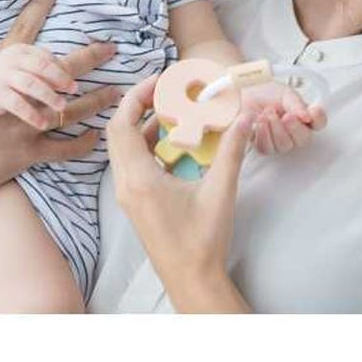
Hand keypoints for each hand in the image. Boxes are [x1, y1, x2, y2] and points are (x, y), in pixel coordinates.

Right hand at [0, 0, 118, 311]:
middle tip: (111, 49)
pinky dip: (81, 143)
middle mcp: (13, 95)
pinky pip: (61, 147)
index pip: (21, 34)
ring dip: (95, 101)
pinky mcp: (24, 153)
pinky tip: (96, 137)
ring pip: (69, 109)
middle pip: (58, 69)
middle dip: (88, 57)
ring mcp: (22, 123)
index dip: (38, 7)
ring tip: (116, 94)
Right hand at [0, 43, 76, 128]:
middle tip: (74, 90)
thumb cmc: (10, 77)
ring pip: (30, 83)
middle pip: (40, 66)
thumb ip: (45, 70)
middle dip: (59, 78)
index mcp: (22, 51)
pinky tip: (42, 123)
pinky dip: (31, 114)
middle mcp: (12, 60)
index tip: (74, 85)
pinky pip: (16, 104)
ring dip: (48, 95)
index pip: (46, 57)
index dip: (62, 71)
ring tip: (62, 107)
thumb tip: (71, 81)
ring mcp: (3, 77)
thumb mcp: (25, 67)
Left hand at [106, 74, 254, 312]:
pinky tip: (172, 140)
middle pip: (118, 132)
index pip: (123, 124)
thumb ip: (231, 151)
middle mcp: (125, 184)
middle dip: (138, 105)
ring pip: (123, 147)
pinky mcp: (134, 201)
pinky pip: (131, 162)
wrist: (192, 280)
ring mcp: (126, 194)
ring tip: (170, 110)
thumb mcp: (220, 192)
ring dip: (142, 125)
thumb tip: (244, 117)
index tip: (158, 81)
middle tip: (164, 90)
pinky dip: (146, 145)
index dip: (137, 96)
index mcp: (138, 179)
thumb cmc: (203, 240)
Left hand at [240, 82, 326, 155]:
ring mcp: (278, 139)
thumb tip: (307, 116)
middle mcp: (293, 130)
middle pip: (303, 140)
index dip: (318, 118)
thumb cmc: (262, 91)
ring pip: (285, 145)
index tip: (313, 110)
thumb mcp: (283, 92)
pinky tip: (260, 123)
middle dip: (294, 127)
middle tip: (286, 116)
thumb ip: (296, 104)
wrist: (241, 92)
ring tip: (268, 114)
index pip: (319, 122)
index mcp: (302, 116)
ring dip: (276, 130)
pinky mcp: (262, 144)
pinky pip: (267, 148)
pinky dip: (263, 135)